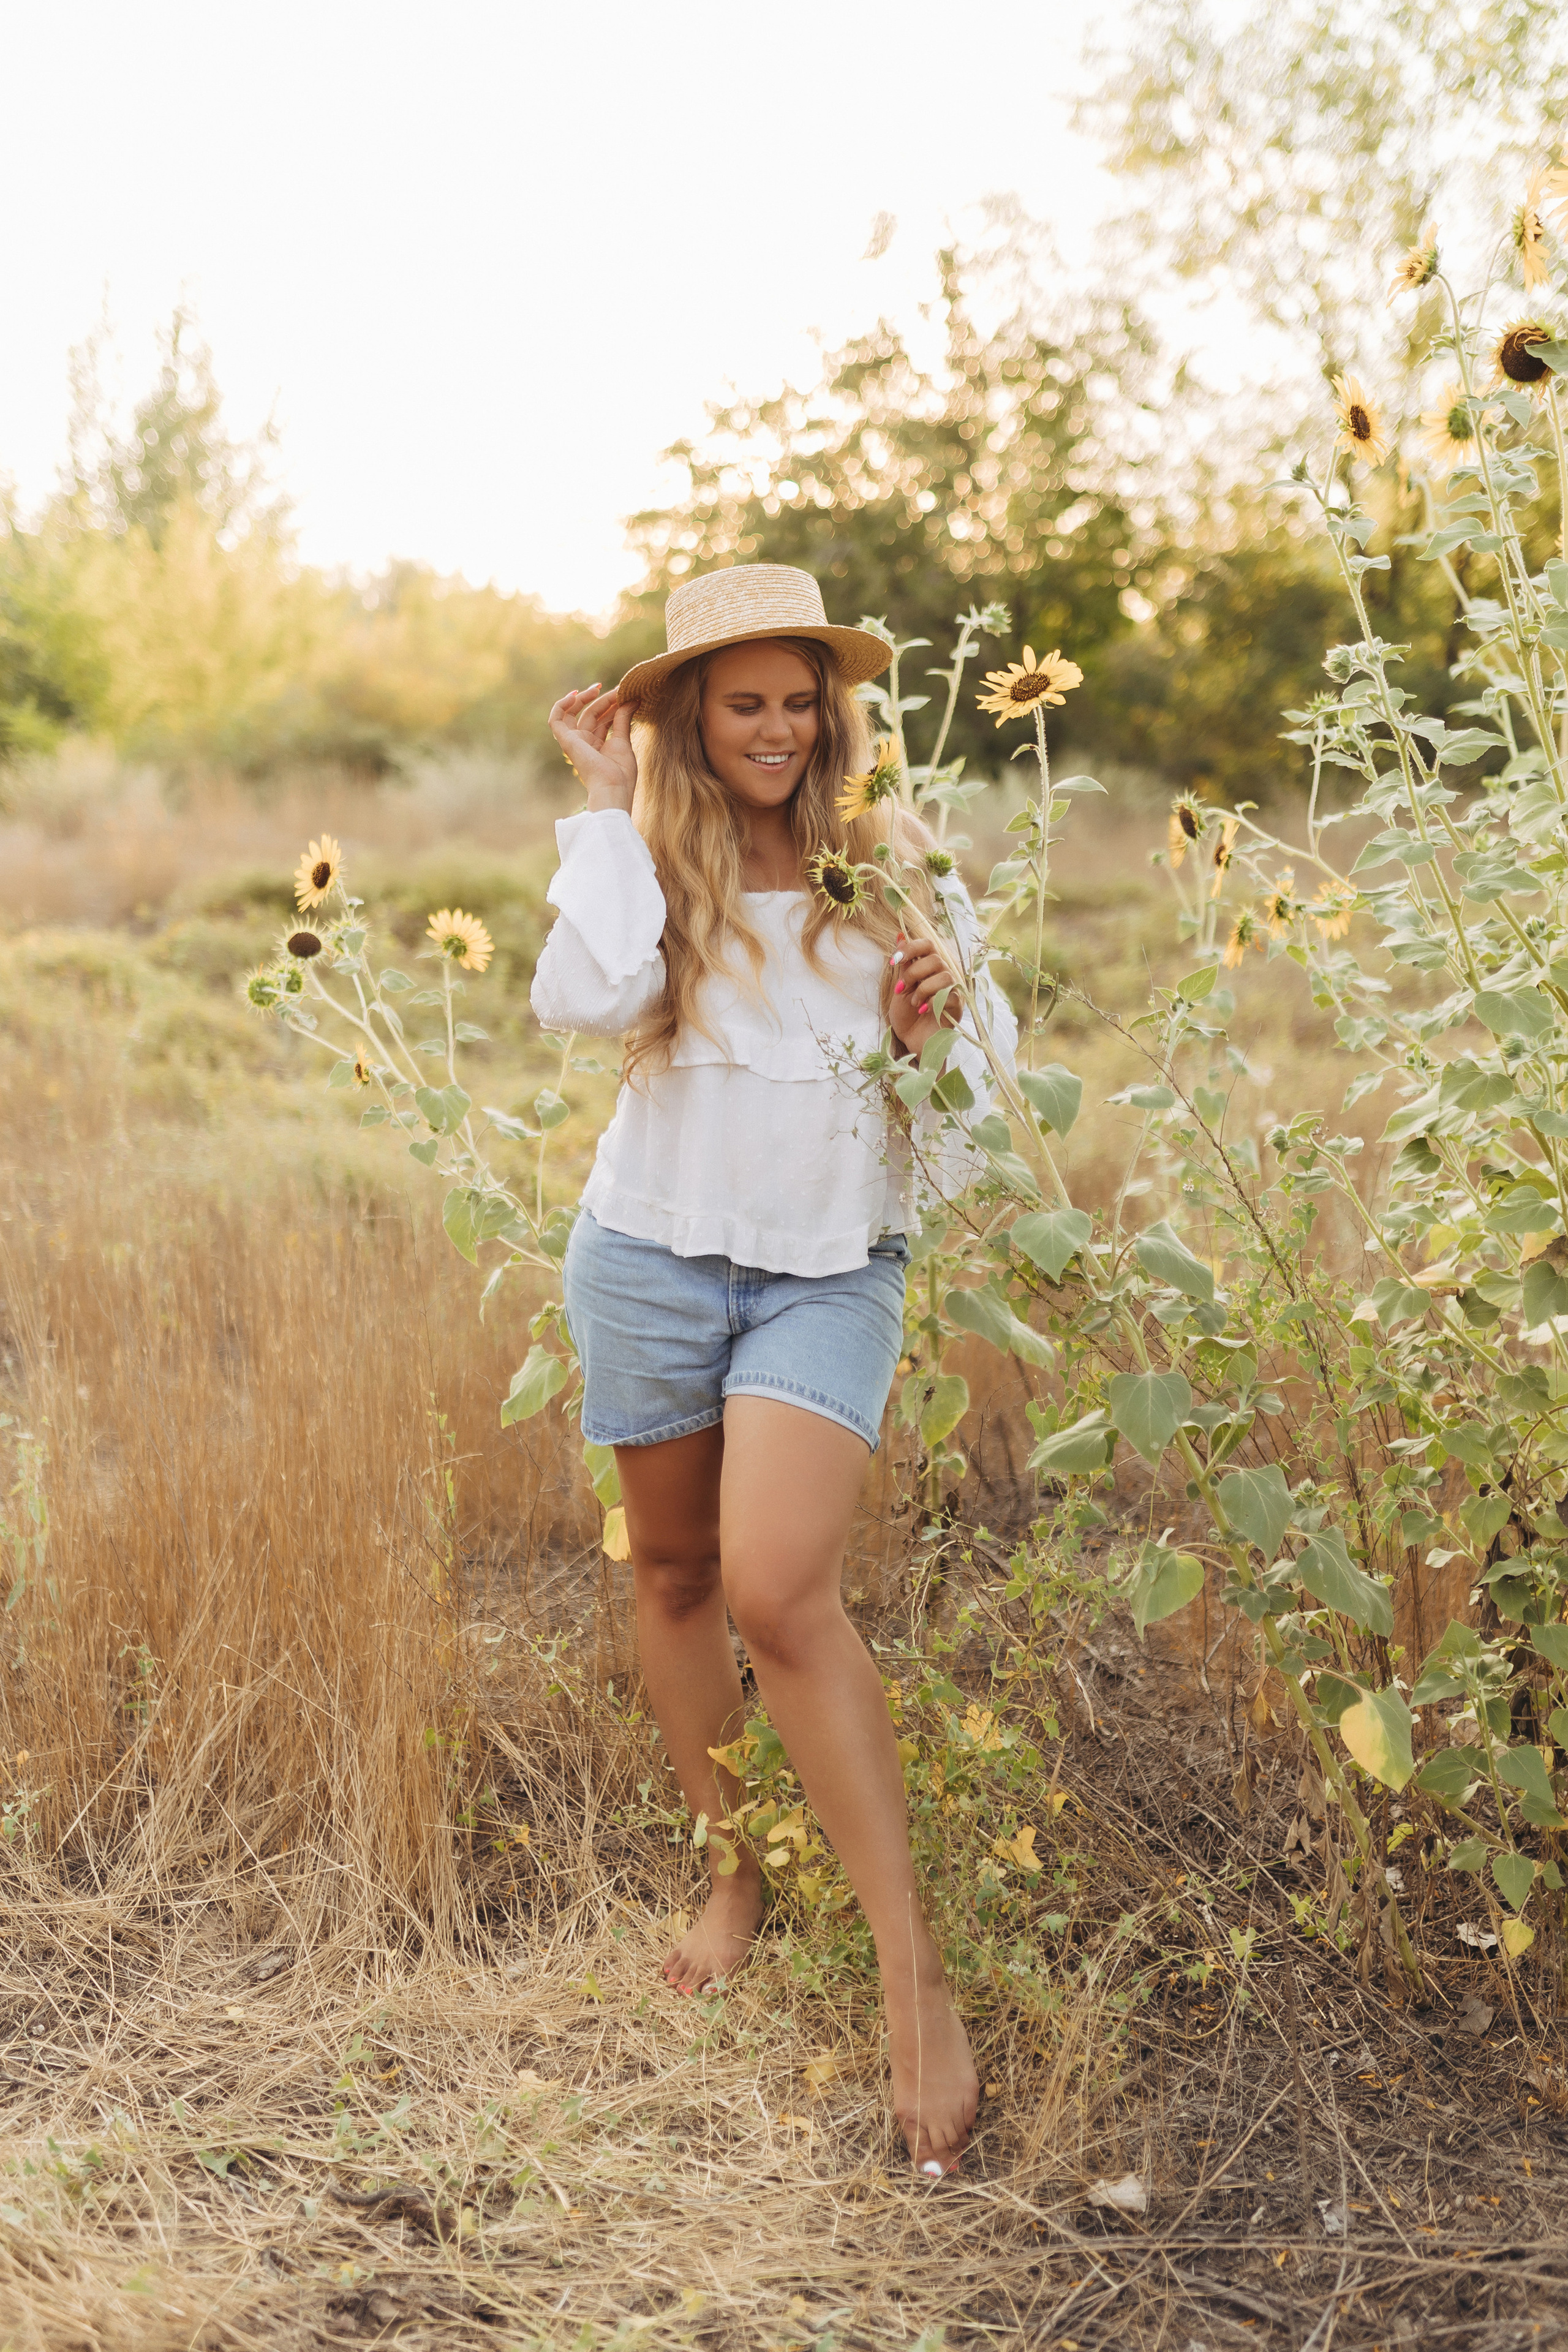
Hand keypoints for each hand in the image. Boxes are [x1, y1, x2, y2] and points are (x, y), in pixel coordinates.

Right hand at [548, 685, 637, 812]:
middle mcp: (585, 743)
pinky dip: (561, 706)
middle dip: (604, 700)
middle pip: (591, 714)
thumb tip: (632, 700)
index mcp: (598, 745)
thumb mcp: (623, 740)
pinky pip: (556, 719)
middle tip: (619, 690)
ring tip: (597, 688)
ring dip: (585, 699)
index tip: (625, 694)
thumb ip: (623, 719)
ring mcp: (575, 742)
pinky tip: (574, 695)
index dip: (612, 704)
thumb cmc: (620, 773)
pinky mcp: (566, 741)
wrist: (612, 787)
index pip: (602, 719)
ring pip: (575, 713)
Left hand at [888, 931, 962, 1056]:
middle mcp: (944, 974)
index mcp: (930, 967)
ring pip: (944, 976)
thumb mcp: (901, 987)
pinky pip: (950, 996)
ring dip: (923, 990)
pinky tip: (922, 1011)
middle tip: (901, 989)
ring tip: (914, 1004)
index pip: (927, 944)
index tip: (894, 960)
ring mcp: (953, 990)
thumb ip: (904, 965)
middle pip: (935, 959)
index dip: (910, 948)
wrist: (912, 1042)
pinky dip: (931, 1002)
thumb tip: (899, 936)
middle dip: (913, 973)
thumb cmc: (907, 1016)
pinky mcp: (958, 1007)